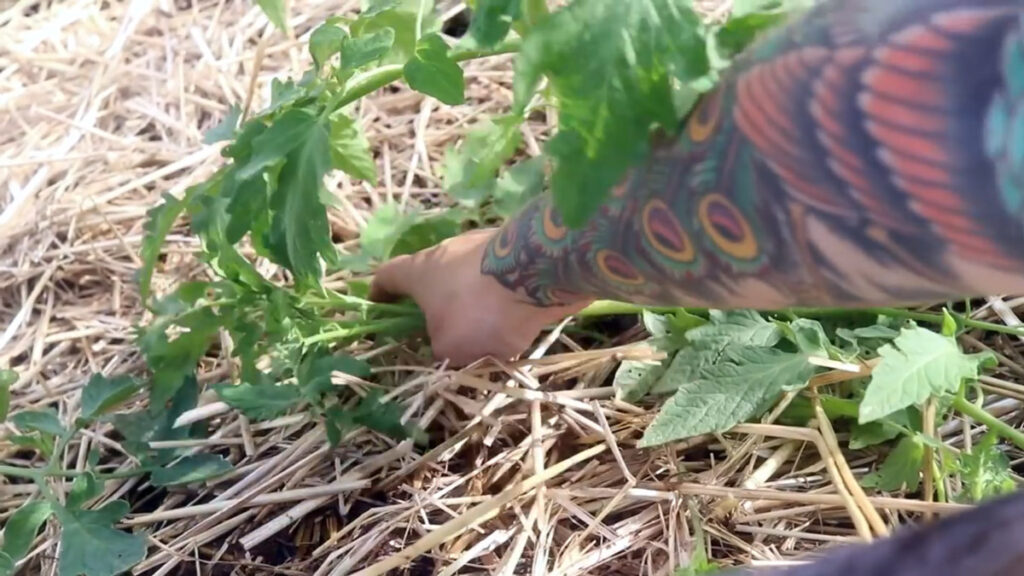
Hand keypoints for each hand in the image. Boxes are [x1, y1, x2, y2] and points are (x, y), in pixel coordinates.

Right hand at [369, 228, 592, 365]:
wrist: (537, 274)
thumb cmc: (477, 311)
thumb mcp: (448, 348)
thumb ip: (441, 350)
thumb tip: (447, 347)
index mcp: (419, 271)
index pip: (387, 276)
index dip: (380, 293)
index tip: (379, 306)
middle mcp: (447, 251)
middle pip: (432, 278)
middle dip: (435, 304)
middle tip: (441, 332)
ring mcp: (484, 246)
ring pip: (470, 280)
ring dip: (473, 304)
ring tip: (485, 335)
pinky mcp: (517, 251)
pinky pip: (501, 281)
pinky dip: (502, 301)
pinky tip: (514, 324)